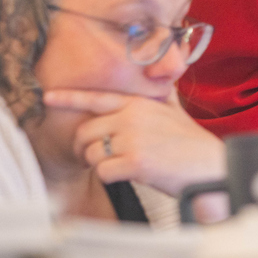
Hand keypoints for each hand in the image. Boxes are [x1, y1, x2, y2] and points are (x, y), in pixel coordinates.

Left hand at [43, 88, 226, 198]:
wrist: (209, 166)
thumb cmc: (191, 142)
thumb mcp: (174, 109)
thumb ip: (160, 95)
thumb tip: (161, 80)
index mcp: (138, 102)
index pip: (97, 97)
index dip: (69, 98)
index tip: (48, 97)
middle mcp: (132, 116)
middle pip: (86, 132)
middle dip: (86, 148)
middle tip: (98, 157)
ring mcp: (133, 139)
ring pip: (91, 153)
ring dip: (100, 164)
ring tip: (121, 165)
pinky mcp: (135, 162)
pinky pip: (103, 171)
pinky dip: (111, 176)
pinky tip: (129, 174)